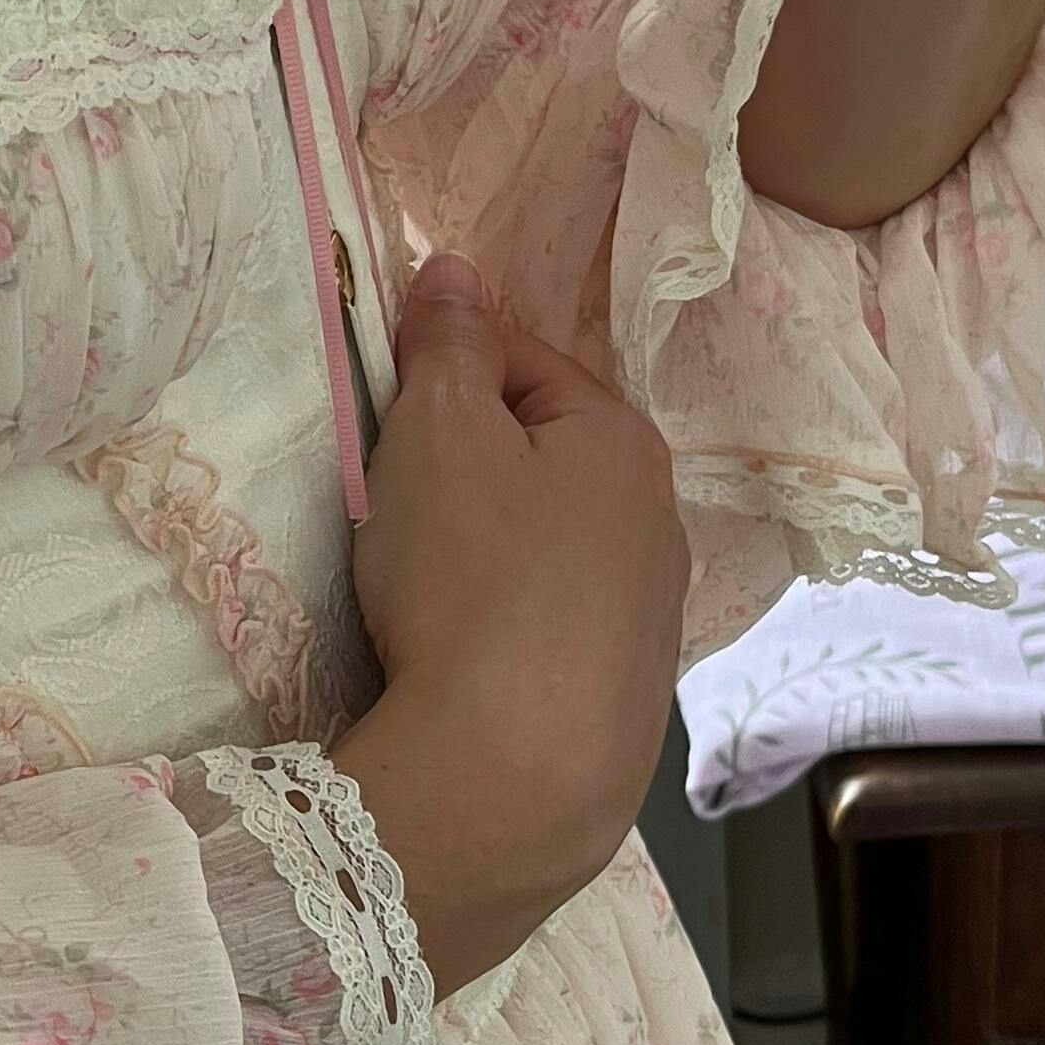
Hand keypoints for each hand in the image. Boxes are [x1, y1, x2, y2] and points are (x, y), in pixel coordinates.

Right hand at [333, 256, 687, 995]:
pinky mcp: (626, 703)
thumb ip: (445, 344)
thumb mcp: (435, 434)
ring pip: (556, 550)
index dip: (447, 370)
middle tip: (395, 503)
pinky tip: (467, 662)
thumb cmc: (469, 579)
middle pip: (547, 459)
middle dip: (474, 467)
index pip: (527, 362)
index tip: (384, 410)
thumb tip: (457, 269)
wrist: (512, 775)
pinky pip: (557, 634)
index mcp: (623, 441)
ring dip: (496, 554)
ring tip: (426, 591)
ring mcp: (652, 619)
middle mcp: (660, 522)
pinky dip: (511, 632)